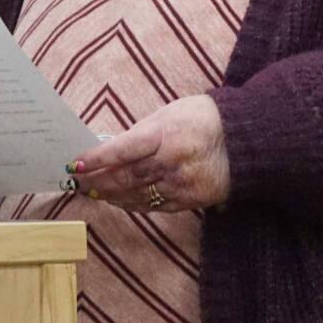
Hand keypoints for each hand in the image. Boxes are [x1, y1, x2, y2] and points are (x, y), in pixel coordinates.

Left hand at [67, 96, 229, 212]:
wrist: (247, 139)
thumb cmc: (202, 118)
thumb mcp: (168, 115)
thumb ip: (139, 133)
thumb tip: (109, 149)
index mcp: (165, 136)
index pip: (122, 150)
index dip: (96, 159)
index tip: (75, 164)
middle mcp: (172, 163)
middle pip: (125, 178)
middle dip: (96, 181)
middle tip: (76, 182)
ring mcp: (182, 185)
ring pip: (137, 196)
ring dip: (110, 195)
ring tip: (91, 191)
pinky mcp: (191, 201)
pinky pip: (154, 207)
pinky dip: (132, 204)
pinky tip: (118, 200)